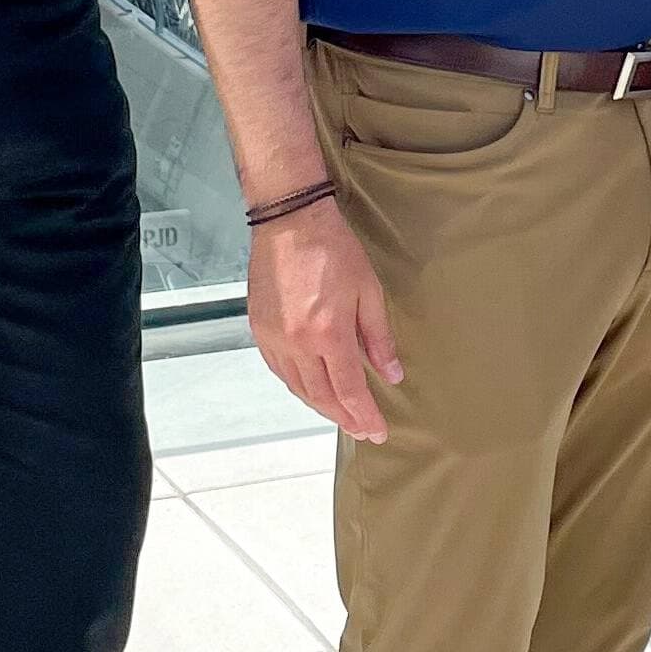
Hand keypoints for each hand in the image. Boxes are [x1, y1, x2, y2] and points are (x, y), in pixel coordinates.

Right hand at [249, 197, 404, 441]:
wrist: (290, 220)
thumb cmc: (332, 248)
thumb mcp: (368, 291)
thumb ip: (379, 338)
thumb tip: (391, 373)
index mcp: (327, 334)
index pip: (349, 390)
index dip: (365, 415)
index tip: (377, 431)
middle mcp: (296, 343)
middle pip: (321, 397)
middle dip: (344, 418)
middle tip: (362, 430)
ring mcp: (274, 337)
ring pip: (297, 388)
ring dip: (320, 406)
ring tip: (341, 415)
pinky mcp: (259, 328)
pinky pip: (279, 370)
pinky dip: (297, 385)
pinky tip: (310, 388)